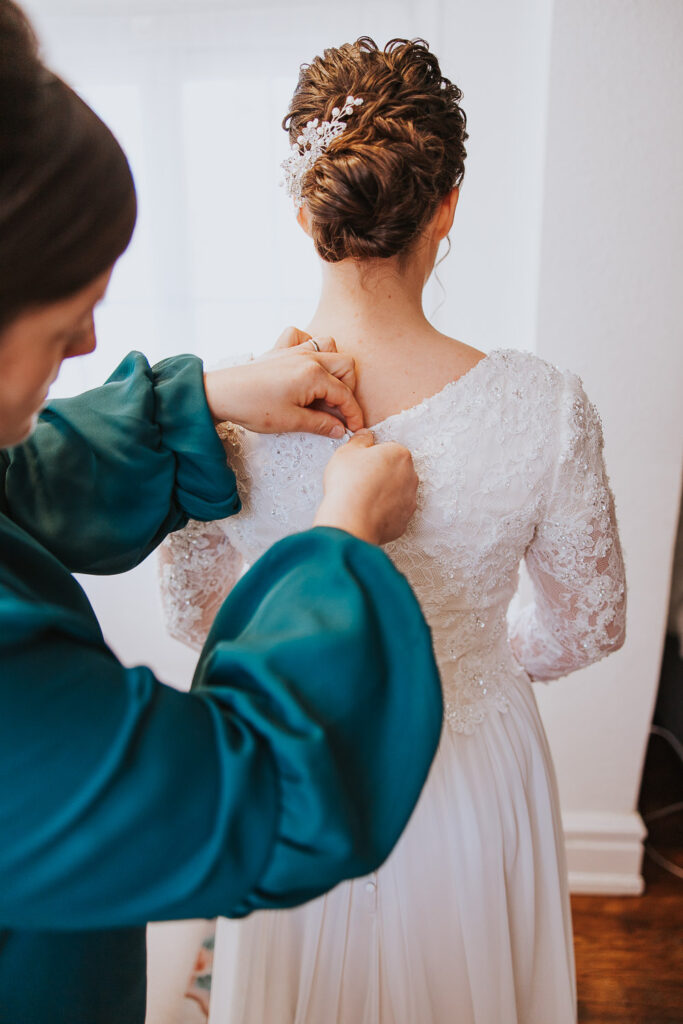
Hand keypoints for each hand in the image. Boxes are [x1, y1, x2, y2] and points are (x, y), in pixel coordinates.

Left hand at [204, 328, 362, 436]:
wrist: (221, 393)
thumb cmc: (254, 407)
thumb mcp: (291, 421)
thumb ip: (321, 424)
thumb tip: (340, 429)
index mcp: (314, 375)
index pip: (345, 394)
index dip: (353, 414)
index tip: (354, 428)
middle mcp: (308, 357)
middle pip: (345, 366)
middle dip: (348, 389)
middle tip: (337, 411)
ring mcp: (294, 350)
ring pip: (329, 346)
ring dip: (333, 366)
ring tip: (325, 388)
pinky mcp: (279, 350)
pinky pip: (301, 336)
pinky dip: (308, 345)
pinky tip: (304, 364)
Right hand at [313, 431, 418, 545]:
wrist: (350, 522)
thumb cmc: (349, 485)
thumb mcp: (347, 451)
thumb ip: (360, 439)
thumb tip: (365, 436)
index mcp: (400, 454)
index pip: (388, 449)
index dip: (371, 456)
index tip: (360, 464)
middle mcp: (411, 476)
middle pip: (395, 470)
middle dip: (380, 474)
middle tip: (360, 480)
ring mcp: (409, 500)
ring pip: (396, 491)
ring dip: (383, 493)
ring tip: (362, 498)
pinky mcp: (404, 520)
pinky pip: (393, 512)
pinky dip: (382, 512)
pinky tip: (367, 512)